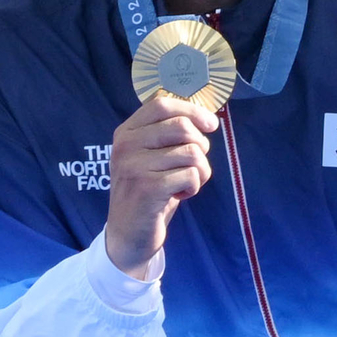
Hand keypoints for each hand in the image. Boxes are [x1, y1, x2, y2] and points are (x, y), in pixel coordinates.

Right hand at [102, 91, 217, 274]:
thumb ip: (168, 135)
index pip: (162, 104)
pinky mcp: (148, 188)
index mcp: (126, 132)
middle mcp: (126, 145)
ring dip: (200, 170)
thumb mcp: (149, 156)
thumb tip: (207, 118)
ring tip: (186, 183)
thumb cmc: (147, 190)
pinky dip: (194, 186)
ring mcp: (134, 166)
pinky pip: (191, 175)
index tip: (210, 124)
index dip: (191, 110)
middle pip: (181, 127)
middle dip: (200, 145)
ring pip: (192, 152)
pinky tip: (180, 195)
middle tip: (194, 164)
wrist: (128, 233)